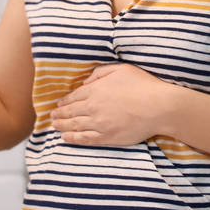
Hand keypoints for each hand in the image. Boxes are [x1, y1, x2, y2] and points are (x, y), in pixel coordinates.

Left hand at [50, 64, 173, 145]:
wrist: (158, 107)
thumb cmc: (143, 85)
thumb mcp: (120, 69)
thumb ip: (100, 73)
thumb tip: (85, 83)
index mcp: (95, 90)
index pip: (74, 97)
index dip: (64, 101)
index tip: (58, 104)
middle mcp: (93, 107)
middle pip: (71, 112)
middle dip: (59, 114)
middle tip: (51, 116)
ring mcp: (99, 124)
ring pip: (75, 126)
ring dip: (62, 126)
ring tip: (54, 126)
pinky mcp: (108, 137)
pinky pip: (86, 139)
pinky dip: (73, 138)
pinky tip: (66, 138)